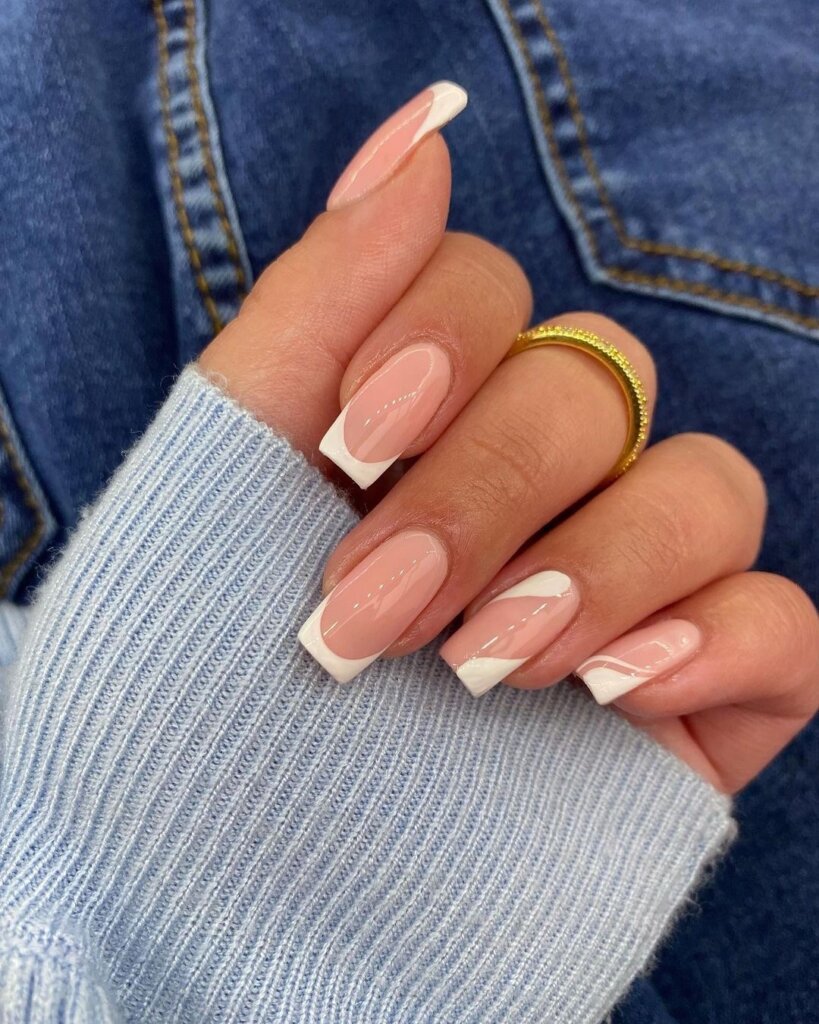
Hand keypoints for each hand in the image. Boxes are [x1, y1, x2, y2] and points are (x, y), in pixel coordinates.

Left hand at [200, 82, 818, 792]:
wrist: (216, 911)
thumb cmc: (190, 698)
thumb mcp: (219, 477)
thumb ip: (321, 300)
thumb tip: (417, 136)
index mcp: (415, 431)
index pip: (485, 289)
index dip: (439, 332)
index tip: (351, 440)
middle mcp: (525, 494)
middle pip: (595, 382)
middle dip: (487, 487)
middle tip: (374, 607)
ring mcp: (618, 594)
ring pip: (707, 483)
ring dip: (594, 561)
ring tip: (479, 668)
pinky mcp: (691, 702)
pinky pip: (784, 620)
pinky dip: (712, 638)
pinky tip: (606, 697)